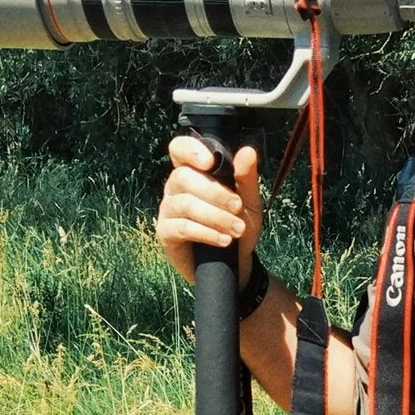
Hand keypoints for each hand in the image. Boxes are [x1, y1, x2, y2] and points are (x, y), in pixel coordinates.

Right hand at [155, 135, 261, 285]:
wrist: (237, 266)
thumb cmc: (239, 227)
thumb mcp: (249, 203)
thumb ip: (246, 178)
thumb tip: (248, 152)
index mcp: (193, 172)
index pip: (180, 149)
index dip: (190, 150)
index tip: (211, 162)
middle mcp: (176, 187)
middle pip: (183, 177)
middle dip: (215, 192)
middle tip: (238, 207)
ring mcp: (168, 209)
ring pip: (185, 203)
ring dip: (216, 216)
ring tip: (238, 229)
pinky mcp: (166, 233)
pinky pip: (182, 227)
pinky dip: (207, 233)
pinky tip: (224, 240)